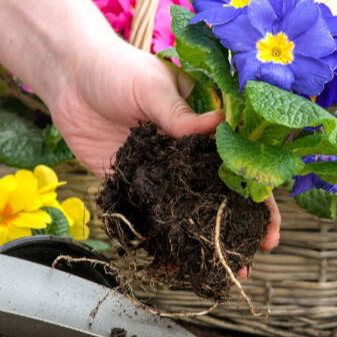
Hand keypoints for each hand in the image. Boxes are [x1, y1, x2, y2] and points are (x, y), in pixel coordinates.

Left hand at [46, 35, 280, 254]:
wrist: (67, 77)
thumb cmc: (116, 68)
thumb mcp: (151, 87)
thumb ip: (179, 114)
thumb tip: (219, 125)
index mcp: (203, 121)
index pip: (239, 157)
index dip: (258, 188)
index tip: (269, 219)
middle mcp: (188, 149)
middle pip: (221, 189)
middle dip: (240, 222)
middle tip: (255, 252)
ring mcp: (161, 168)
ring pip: (189, 207)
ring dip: (204, 236)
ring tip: (222, 268)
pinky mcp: (132, 181)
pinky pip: (150, 213)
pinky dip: (161, 238)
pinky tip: (173, 262)